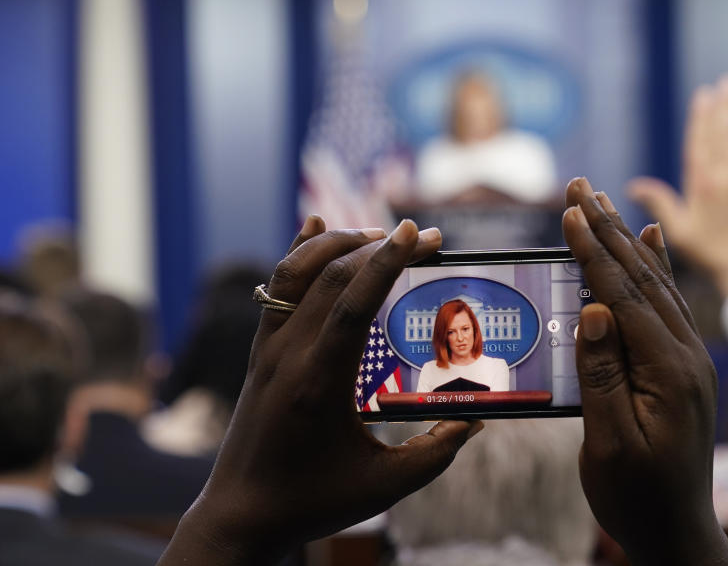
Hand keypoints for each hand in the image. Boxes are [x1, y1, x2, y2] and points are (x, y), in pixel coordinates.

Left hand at [159, 217, 481, 564]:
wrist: (241, 516)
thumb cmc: (312, 503)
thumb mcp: (384, 487)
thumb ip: (435, 453)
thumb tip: (473, 420)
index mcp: (319, 383)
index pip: (352, 304)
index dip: (386, 263)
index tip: (415, 232)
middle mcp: (288, 356)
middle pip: (330, 278)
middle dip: (379, 247)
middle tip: (423, 237)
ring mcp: (268, 350)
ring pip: (295, 273)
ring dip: (337, 243)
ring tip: (378, 234)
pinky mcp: (260, 353)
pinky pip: (276, 289)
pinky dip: (298, 253)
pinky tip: (314, 226)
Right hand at [565, 178, 727, 565]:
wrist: (678, 533)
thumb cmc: (636, 497)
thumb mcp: (609, 445)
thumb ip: (602, 376)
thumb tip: (595, 309)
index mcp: (668, 372)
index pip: (624, 296)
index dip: (594, 253)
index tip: (571, 211)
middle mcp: (687, 356)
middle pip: (643, 278)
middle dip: (609, 230)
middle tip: (581, 186)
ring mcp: (691, 359)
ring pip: (657, 285)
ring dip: (627, 241)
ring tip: (604, 202)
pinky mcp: (685, 366)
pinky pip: (668, 304)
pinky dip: (656, 267)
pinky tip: (651, 240)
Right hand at [627, 75, 727, 295]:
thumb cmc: (711, 256)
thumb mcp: (679, 233)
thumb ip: (659, 204)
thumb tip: (632, 186)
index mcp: (702, 188)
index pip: (702, 144)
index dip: (702, 117)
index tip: (704, 94)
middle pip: (726, 135)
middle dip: (726, 106)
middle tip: (727, 82)